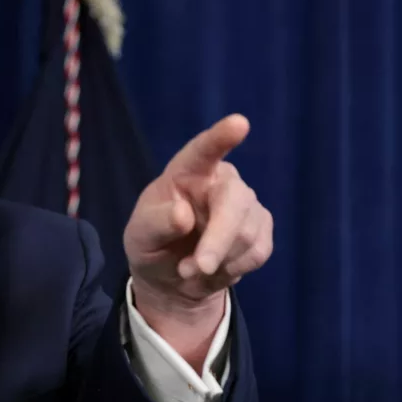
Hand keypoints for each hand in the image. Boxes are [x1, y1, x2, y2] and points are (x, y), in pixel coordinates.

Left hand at [125, 114, 272, 308]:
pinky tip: (216, 268)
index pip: (203, 150)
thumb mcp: (140, 237)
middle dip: (219, 238)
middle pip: (234, 200)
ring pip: (247, 232)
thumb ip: (156, 224)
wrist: (173, 278)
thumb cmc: (152, 245)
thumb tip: (182, 214)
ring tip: (192, 268)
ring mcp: (245, 202)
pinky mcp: (261, 227)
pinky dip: (234, 268)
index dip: (220, 137)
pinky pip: (259, 250)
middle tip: (200, 268)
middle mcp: (220, 180)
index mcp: (187, 171)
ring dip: (218, 260)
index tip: (239, 123)